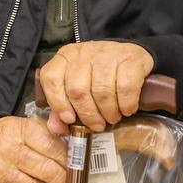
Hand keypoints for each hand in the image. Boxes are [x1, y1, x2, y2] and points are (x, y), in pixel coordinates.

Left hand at [39, 41, 153, 133]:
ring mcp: (107, 53)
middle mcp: (83, 53)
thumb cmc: (99, 76)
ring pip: (101, 91)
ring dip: (108, 112)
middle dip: (88, 114)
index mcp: (65, 58)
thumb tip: (56, 128)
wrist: (131, 58)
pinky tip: (127, 109)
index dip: (58, 102)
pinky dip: (126, 104)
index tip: (70, 119)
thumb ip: (62, 107)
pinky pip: (125, 87)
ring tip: (112, 118)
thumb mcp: (77, 87)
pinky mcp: (130, 58)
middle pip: (77, 89)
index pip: (51, 79)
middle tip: (97, 124)